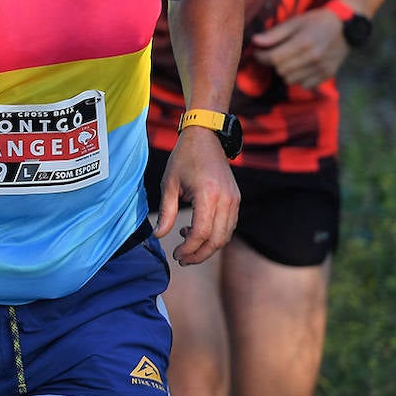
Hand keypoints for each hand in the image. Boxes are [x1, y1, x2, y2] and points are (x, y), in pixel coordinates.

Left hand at [153, 126, 238, 264]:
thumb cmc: (184, 157)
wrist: (206, 136)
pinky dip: (215, 235)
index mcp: (208, 194)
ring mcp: (234, 200)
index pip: (201, 232)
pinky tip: (196, 231)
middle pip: (217, 240)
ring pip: (225, 236)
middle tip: (182, 259)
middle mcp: (226, 199)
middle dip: (199, 254)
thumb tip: (159, 236)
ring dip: (207, 247)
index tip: (176, 254)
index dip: (189, 248)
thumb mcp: (169, 183)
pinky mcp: (236, 199)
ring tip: (186, 245)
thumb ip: (165, 212)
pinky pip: (229, 226)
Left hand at [251, 9, 347, 89]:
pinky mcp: (328, 74)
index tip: (258, 52)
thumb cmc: (316, 21)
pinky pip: (305, 85)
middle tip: (275, 54)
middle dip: (274, 63)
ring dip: (285, 72)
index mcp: (303, 42)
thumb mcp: (295, 22)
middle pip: (280, 70)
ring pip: (290, 80)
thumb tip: (255, 41)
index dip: (261, 56)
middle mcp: (313, 58)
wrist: (346, 26)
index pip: (274, 58)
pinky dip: (299, 78)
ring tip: (289, 60)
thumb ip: (275, 34)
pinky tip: (301, 67)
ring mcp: (321, 68)